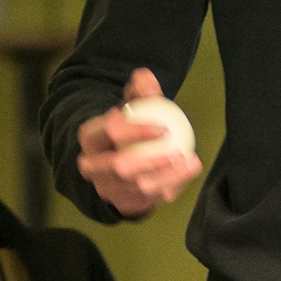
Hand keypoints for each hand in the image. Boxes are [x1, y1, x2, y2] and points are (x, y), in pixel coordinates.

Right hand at [77, 68, 202, 218]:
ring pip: (138, 187)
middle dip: (149, 160)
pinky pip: (150, 199)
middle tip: (176, 151)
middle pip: (119, 167)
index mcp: (90, 137)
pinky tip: (189, 171)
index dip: (136, 131)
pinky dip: (172, 185)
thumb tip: (145, 76)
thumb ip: (140, 90)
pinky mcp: (124, 204)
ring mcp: (107, 189)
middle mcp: (92, 167)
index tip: (164, 127)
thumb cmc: (128, 125)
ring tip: (189, 162)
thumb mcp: (132, 104)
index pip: (110, 132)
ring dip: (167, 176)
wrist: (118, 157)